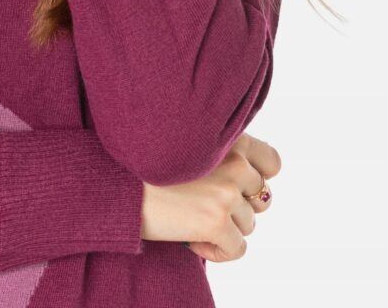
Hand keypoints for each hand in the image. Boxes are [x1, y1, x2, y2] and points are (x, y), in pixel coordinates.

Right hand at [140, 133, 281, 262]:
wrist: (115, 182)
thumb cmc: (145, 166)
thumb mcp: (190, 147)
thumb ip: (221, 155)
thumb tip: (251, 187)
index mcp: (227, 137)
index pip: (272, 162)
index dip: (256, 179)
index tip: (233, 186)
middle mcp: (233, 160)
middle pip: (261, 198)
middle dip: (238, 209)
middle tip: (205, 206)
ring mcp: (227, 192)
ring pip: (248, 224)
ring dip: (223, 230)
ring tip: (191, 220)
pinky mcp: (216, 221)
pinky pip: (237, 249)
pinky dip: (216, 251)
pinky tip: (191, 239)